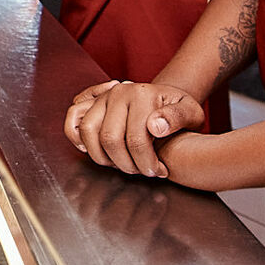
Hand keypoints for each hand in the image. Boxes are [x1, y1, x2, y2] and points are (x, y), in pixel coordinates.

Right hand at [64, 80, 205, 177]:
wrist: (166, 99)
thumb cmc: (179, 109)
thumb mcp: (191, 112)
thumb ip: (177, 117)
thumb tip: (155, 127)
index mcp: (141, 94)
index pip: (136, 139)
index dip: (147, 163)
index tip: (159, 171)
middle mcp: (117, 93)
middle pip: (110, 139)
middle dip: (126, 164)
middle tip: (142, 171)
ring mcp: (101, 97)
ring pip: (88, 131)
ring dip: (102, 156)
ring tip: (121, 164)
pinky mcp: (91, 103)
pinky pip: (73, 118)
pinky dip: (76, 135)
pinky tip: (91, 149)